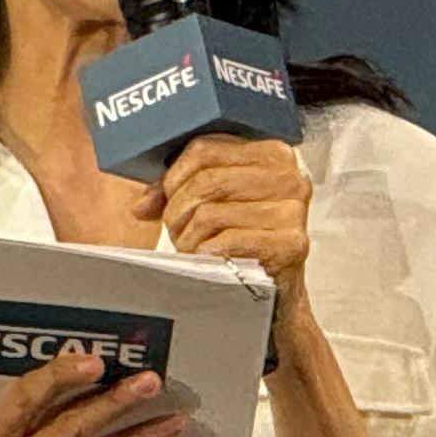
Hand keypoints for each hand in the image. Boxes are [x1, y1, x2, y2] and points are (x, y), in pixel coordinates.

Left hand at [158, 135, 312, 310]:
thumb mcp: (213, 201)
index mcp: (273, 154)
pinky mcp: (290, 245)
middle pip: (205, 182)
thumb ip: (177, 190)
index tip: (168, 197)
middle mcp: (290, 178)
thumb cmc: (241, 238)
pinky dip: (204, 254)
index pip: (205, 149)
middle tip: (177, 230)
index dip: (174, 175)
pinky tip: (208, 259)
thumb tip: (142, 206)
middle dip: (177, 210)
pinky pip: (225, 243)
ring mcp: (294, 212)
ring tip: (192, 245)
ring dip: (187, 236)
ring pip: (209, 214)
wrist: (274, 287)